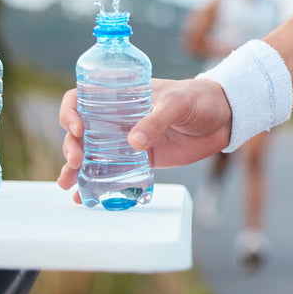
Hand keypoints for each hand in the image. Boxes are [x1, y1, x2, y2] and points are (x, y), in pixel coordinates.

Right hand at [57, 78, 232, 200]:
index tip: (78, 128)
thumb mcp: (178, 103)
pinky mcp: (141, 160)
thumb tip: (133, 143)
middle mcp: (119, 118)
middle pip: (81, 131)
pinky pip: (113, 172)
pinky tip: (86, 197)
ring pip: (92, 154)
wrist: (225, 117)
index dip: (72, 112)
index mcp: (122, 96)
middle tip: (76, 162)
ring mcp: (128, 140)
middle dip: (71, 146)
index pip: (83, 98)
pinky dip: (97, 184)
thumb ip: (157, 120)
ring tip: (67, 184)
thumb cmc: (200, 99)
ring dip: (75, 169)